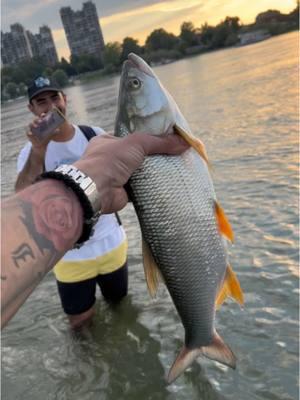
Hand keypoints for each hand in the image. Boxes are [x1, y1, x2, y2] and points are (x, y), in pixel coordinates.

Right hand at [27, 113, 56, 156]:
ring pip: (30, 125)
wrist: (41, 146)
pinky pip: (28, 133)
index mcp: (41, 124)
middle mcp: (35, 125)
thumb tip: (58, 130)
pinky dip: (29, 133)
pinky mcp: (29, 135)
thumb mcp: (50, 135)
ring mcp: (31, 129)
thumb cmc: (46, 138)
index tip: (44, 115)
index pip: (41, 118)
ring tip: (36, 126)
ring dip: (33, 125)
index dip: (42, 116)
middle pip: (35, 120)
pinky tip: (31, 133)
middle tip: (41, 121)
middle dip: (37, 120)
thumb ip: (54, 132)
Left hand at [74, 133, 188, 213]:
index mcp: (109, 141)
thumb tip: (185, 143)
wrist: (96, 190)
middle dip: (155, 156)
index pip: (132, 137)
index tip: (167, 139)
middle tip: (175, 155)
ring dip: (155, 172)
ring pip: (141, 172)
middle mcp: (111, 158)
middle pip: (139, 155)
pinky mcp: (124, 192)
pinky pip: (142, 187)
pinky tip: (168, 184)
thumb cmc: (110, 160)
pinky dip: (153, 186)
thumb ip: (159, 141)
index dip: (149, 137)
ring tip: (176, 168)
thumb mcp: (136, 143)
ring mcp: (117, 176)